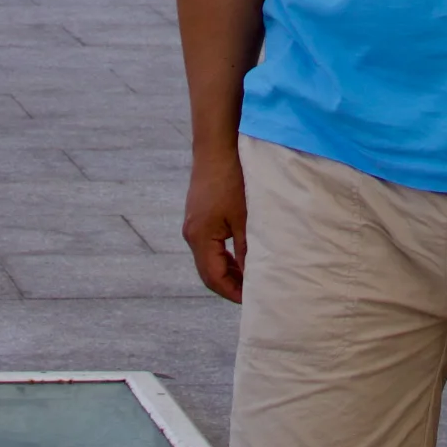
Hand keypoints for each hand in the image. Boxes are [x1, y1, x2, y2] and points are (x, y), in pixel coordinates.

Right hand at [182, 145, 248, 300]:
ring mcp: (193, 224)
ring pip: (208, 260)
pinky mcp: (198, 216)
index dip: (233, 293)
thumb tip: (255, 277)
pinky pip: (208, 246)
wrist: (217, 145)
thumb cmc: (232, 178)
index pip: (214, 279)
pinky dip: (222, 257)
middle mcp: (191, 234)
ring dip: (227, 271)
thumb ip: (247, 249)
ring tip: (249, 279)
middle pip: (208, 273)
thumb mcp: (244, 217)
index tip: (253, 301)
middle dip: (229, 286)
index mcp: (200, 237)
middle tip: (253, 295)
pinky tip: (239, 257)